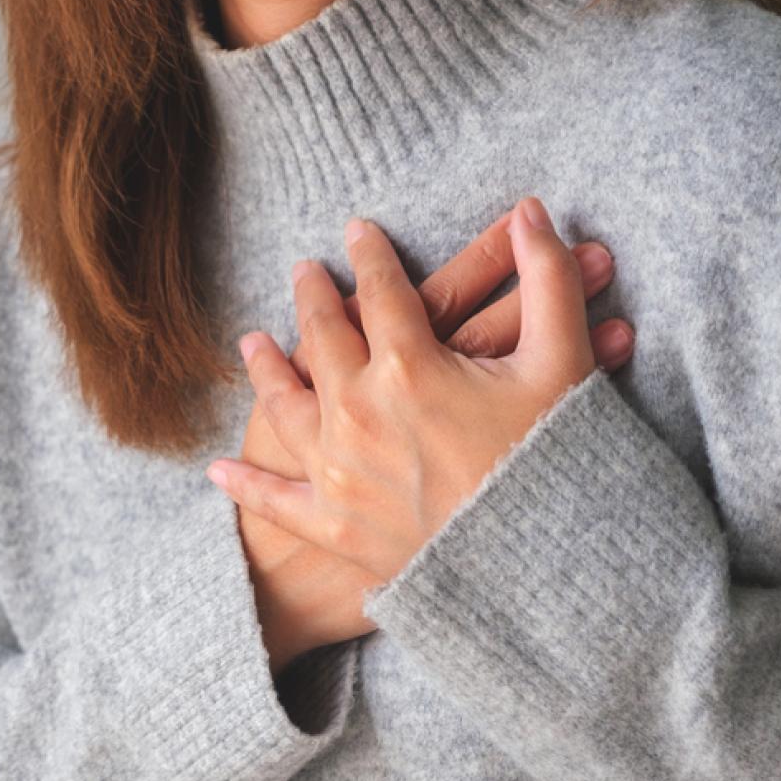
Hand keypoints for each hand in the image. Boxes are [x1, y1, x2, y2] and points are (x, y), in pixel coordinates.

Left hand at [213, 196, 600, 591]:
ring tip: (251, 343)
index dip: (369, 255)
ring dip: (265, 369)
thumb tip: (532, 210)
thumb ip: (547, 279)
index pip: (380, 290)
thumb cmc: (554, 463)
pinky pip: (276, 501)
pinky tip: (219, 470)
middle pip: (322, 337)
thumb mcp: (562, 362)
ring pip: (285, 405)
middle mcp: (357, 410)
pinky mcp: (334, 526)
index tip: (357, 232)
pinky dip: (245, 485)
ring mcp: (338, 470)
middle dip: (311, 298)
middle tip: (302, 273)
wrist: (538, 569)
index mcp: (408, 364)